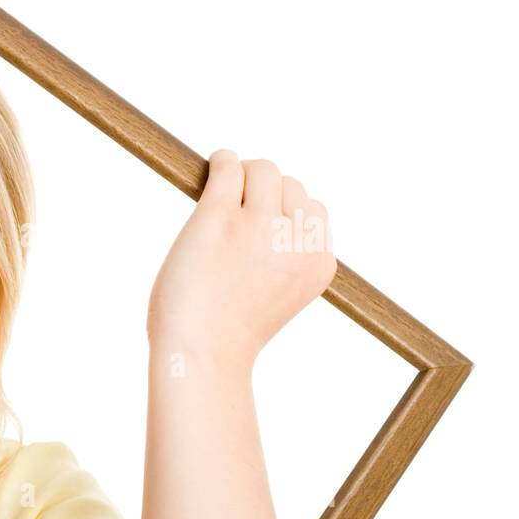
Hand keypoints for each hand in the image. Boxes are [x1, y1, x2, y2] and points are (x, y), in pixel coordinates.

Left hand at [146, 149, 337, 369]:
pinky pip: (229, 167)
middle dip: (263, 190)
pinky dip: (221, 161)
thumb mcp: (277, 297)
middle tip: (235, 210)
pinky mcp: (219, 217)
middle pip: (290, 184)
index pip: (314, 211)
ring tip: (222, 193)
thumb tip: (271, 209)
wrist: (199, 357)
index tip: (258, 223)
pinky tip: (212, 166)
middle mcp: (296, 239)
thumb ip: (285, 259)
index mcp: (318, 262)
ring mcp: (259, 225)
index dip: (284, 212)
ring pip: (263, 169)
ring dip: (242, 174)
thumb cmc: (226, 335)